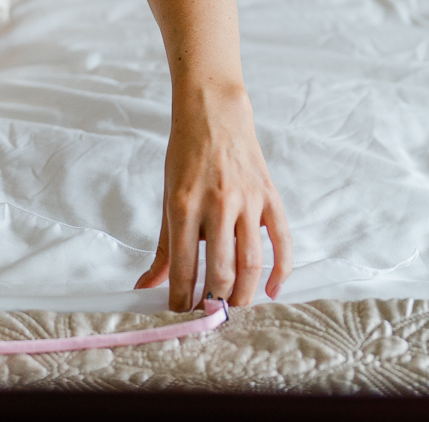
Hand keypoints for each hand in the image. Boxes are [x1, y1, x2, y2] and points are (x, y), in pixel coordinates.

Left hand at [133, 85, 290, 309]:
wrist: (215, 114)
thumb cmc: (187, 157)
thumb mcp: (167, 198)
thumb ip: (163, 248)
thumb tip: (146, 287)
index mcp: (184, 205)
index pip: (184, 266)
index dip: (182, 298)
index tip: (181, 314)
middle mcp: (217, 204)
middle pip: (221, 270)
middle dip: (214, 301)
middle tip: (210, 313)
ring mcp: (247, 200)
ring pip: (251, 262)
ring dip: (243, 293)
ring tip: (233, 306)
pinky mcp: (269, 196)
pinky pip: (282, 241)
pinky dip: (281, 271)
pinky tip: (271, 290)